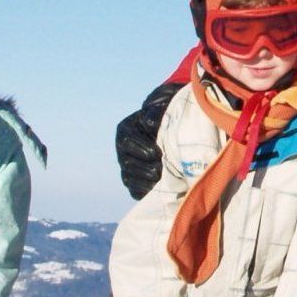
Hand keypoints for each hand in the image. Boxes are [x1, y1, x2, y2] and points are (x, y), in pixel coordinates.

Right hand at [116, 82, 181, 199]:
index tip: (157, 153)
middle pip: (128, 163)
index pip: (127, 142)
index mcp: (126, 129)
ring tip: (162, 181)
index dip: (141, 149)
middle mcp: (122, 149)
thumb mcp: (163, 105)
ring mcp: (127, 166)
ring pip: (130, 178)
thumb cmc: (167, 113)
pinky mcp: (134, 180)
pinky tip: (159, 190)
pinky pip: (135, 190)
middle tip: (161, 171)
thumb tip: (151, 123)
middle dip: (145, 168)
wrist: (173, 127)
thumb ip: (157, 109)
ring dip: (146, 181)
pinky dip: (145, 192)